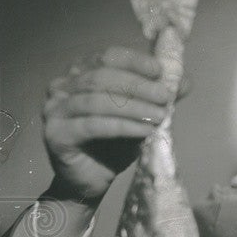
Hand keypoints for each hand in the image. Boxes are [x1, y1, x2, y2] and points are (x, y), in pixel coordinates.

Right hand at [42, 47, 168, 203]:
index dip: (135, 62)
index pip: (108, 57)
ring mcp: (54, 109)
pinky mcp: (56, 134)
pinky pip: (93, 126)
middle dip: (138, 86)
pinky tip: (143, 131)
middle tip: (164, 97)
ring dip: (134, 107)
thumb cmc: (113, 144)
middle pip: (102, 76)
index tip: (159, 72)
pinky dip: (123, 126)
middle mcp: (62, 86)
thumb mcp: (138, 116)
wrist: (90, 180)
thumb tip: (182, 82)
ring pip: (97, 101)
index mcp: (80, 73)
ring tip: (159, 116)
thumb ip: (155, 97)